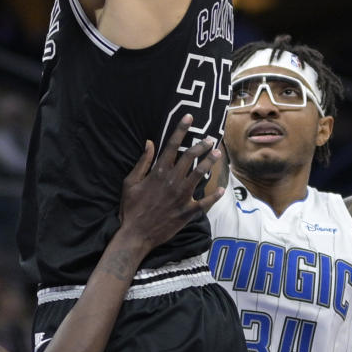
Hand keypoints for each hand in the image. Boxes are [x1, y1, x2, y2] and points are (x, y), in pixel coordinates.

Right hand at [120, 114, 221, 248]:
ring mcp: (182, 196)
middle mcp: (173, 180)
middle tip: (210, 139)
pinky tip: (221, 189)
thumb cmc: (130, 208)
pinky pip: (205, 202)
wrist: (136, 234)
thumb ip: (142, 162)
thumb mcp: (130, 182)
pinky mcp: (188, 211)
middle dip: (201, 145)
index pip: (172, 145)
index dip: (181, 129)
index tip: (189, 117)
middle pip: (190, 156)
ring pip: (200, 174)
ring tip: (217, 154)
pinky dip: (214, 196)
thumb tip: (149, 143)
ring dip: (210, 162)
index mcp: (158, 172)